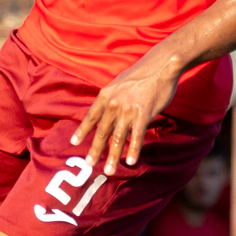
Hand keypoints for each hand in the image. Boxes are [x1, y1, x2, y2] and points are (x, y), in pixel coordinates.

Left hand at [70, 50, 181, 174]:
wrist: (160, 65)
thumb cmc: (142, 73)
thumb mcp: (119, 82)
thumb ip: (112, 97)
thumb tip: (108, 109)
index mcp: (105, 95)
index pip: (90, 117)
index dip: (82, 131)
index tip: (74, 143)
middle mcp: (113, 105)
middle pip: (102, 132)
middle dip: (95, 150)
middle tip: (89, 164)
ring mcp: (127, 111)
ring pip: (117, 138)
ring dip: (112, 157)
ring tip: (109, 171)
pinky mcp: (143, 115)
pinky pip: (136, 137)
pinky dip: (133, 150)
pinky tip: (131, 161)